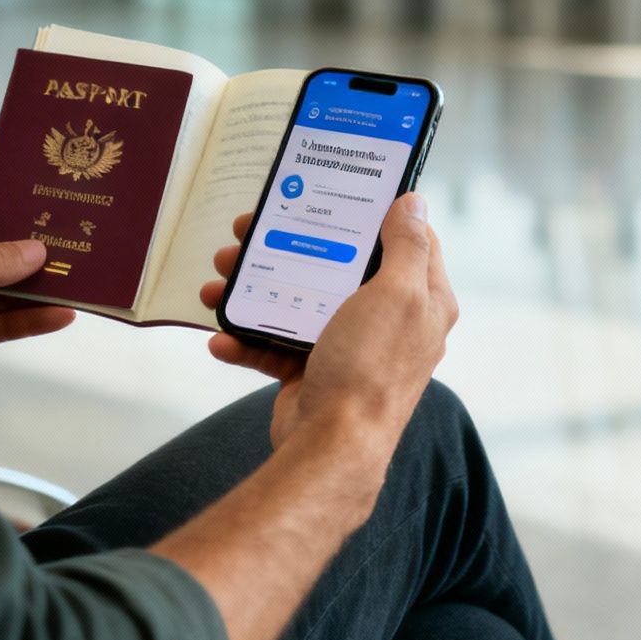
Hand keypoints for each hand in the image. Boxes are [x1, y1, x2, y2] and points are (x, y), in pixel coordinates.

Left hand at [0, 176, 74, 388]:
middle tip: (77, 234)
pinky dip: (32, 319)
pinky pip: (4, 320)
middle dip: (33, 243)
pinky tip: (61, 315)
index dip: (8, 192)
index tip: (47, 188)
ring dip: (39, 284)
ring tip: (79, 279)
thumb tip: (36, 250)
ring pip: (6, 285)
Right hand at [198, 194, 455, 455]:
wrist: (329, 449)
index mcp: (422, 301)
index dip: (376, 212)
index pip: (407, 241)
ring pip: (298, 301)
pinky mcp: (312, 373)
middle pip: (338, 266)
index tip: (338, 190)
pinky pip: (274, 346)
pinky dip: (246, 339)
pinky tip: (221, 335)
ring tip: (219, 277)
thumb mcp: (396, 295)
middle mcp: (388, 322)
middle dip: (291, 246)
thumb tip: (414, 203)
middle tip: (250, 229)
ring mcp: (348, 348)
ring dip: (254, 288)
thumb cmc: (370, 371)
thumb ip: (406, 247)